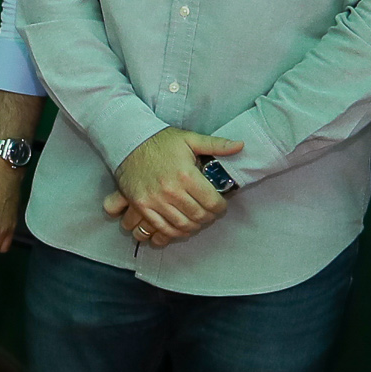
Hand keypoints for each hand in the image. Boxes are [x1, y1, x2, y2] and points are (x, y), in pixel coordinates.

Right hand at [102, 128, 243, 246]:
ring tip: (197, 221)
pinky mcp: (142, 206)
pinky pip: (161, 227)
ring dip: (193, 227)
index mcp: (186, 174)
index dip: (221, 208)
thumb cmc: (161, 141)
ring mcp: (155, 200)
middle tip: (210, 214)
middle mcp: (171, 190)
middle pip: (198, 216)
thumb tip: (241, 145)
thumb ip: (216, 144)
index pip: (212, 202)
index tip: (221, 206)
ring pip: (182, 225)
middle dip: (209, 218)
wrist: (129, 141)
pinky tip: (181, 228)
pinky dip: (174, 232)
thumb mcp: (190, 138)